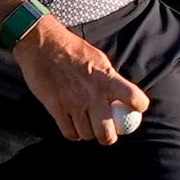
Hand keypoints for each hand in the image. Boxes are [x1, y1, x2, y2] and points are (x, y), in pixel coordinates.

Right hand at [15, 21, 149, 146]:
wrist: (41, 43)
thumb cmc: (72, 50)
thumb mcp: (99, 59)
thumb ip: (111, 80)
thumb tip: (124, 100)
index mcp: (107, 78)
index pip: (134, 99)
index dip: (138, 108)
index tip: (134, 110)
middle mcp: (92, 94)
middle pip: (107, 133)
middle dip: (108, 136)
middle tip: (106, 132)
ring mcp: (73, 103)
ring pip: (87, 135)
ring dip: (88, 132)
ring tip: (86, 123)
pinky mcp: (56, 108)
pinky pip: (69, 133)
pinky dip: (73, 133)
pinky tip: (73, 124)